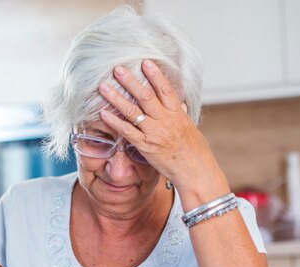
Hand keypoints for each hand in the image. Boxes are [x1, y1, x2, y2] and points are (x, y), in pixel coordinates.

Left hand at [98, 60, 227, 195]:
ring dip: (117, 98)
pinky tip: (103, 113)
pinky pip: (127, 132)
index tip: (145, 62)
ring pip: (133, 111)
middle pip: (146, 96)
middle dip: (131, 81)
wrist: (195, 171)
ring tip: (104, 87)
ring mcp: (154, 133)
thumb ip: (181, 114)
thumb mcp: (189, 128)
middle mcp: (165, 120)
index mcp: (178, 113)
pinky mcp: (145, 146)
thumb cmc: (195, 151)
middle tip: (118, 69)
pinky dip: (114, 122)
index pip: (166, 89)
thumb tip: (178, 102)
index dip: (155, 75)